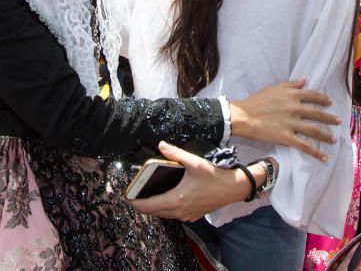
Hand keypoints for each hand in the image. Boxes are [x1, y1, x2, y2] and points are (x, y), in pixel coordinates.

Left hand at [128, 141, 262, 220]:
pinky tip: (167, 199)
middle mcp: (180, 211)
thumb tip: (161, 144)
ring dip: (154, 208)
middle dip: (142, 205)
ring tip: (147, 196)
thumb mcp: (194, 162)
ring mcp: (187, 215)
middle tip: (135, 195)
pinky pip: (174, 215)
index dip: (135, 203)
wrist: (233, 188)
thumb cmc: (214, 176)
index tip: (126, 198)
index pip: (148, 206)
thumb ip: (176, 154)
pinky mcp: (194, 216)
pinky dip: (166, 210)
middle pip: (154, 213)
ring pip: (164, 215)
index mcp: (176, 199)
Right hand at [230, 79, 340, 161]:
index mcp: (292, 95)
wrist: (243, 116)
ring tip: (334, 139)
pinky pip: (304, 146)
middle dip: (330, 118)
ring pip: (314, 130)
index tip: (330, 103)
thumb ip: (291, 85)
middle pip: (318, 114)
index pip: (313, 96)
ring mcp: (292, 123)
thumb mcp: (274, 88)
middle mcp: (295, 108)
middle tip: (338, 121)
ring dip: (326, 136)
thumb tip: (304, 81)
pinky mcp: (286, 137)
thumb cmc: (256, 101)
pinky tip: (324, 157)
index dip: (323, 99)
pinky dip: (315, 153)